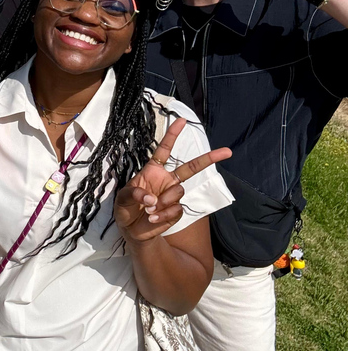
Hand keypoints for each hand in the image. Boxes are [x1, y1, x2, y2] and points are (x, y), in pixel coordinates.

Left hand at [114, 118, 231, 242]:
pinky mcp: (175, 211)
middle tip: (227, 152)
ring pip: (178, 192)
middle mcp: (166, 181)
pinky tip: (153, 218)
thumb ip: (133, 194)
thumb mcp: (122, 199)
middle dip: (209, 159)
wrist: (131, 229)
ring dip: (163, 201)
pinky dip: (163, 215)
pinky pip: (176, 210)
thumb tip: (151, 198)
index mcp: (153, 171)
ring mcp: (173, 196)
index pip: (164, 150)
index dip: (172, 136)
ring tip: (149, 209)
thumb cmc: (125, 208)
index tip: (182, 120)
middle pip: (191, 167)